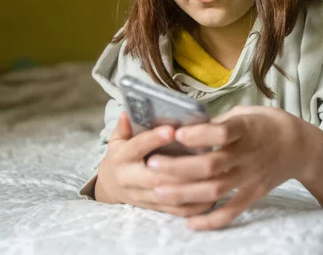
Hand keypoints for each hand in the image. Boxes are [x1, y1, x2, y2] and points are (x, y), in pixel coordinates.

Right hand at [94, 112, 215, 216]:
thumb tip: (128, 111)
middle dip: (178, 168)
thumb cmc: (121, 157)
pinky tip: (212, 195)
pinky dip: (194, 206)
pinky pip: (175, 210)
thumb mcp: (118, 140)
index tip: (171, 130)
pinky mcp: (154, 208)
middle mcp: (130, 179)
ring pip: (168, 196)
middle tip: (202, 157)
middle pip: (155, 177)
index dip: (153, 140)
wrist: (110, 187)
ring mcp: (142, 196)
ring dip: (191, 188)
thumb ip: (124, 127)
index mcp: (121, 158)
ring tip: (212, 175)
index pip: (136, 147)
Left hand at [145, 106, 310, 229]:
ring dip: (185, 192)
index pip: (222, 133)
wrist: (301, 147)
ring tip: (158, 191)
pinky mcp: (253, 194)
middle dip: (179, 167)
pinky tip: (188, 223)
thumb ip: (219, 122)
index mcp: (246, 129)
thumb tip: (186, 126)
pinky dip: (210, 220)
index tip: (176, 133)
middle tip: (151, 164)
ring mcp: (250, 177)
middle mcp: (248, 155)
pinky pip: (231, 211)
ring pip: (215, 190)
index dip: (198, 135)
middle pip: (211, 165)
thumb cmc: (267, 124)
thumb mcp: (246, 112)